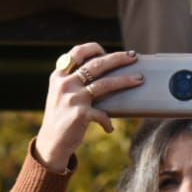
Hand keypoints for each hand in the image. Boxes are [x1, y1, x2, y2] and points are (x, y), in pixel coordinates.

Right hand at [33, 44, 141, 170]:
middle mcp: (65, 83)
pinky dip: (107, 122)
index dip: (94, 48)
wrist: (51, 143)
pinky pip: (102, 114)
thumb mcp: (61, 94)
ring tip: (139, 79)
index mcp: (59, 75)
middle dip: (118, 58)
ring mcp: (73, 98)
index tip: (107, 51)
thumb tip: (102, 70)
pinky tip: (109, 128)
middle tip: (133, 56)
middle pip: (96, 65)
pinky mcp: (81, 114)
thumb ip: (74, 80)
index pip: (77, 52)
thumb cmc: (61, 117)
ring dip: (125, 81)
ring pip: (105, 84)